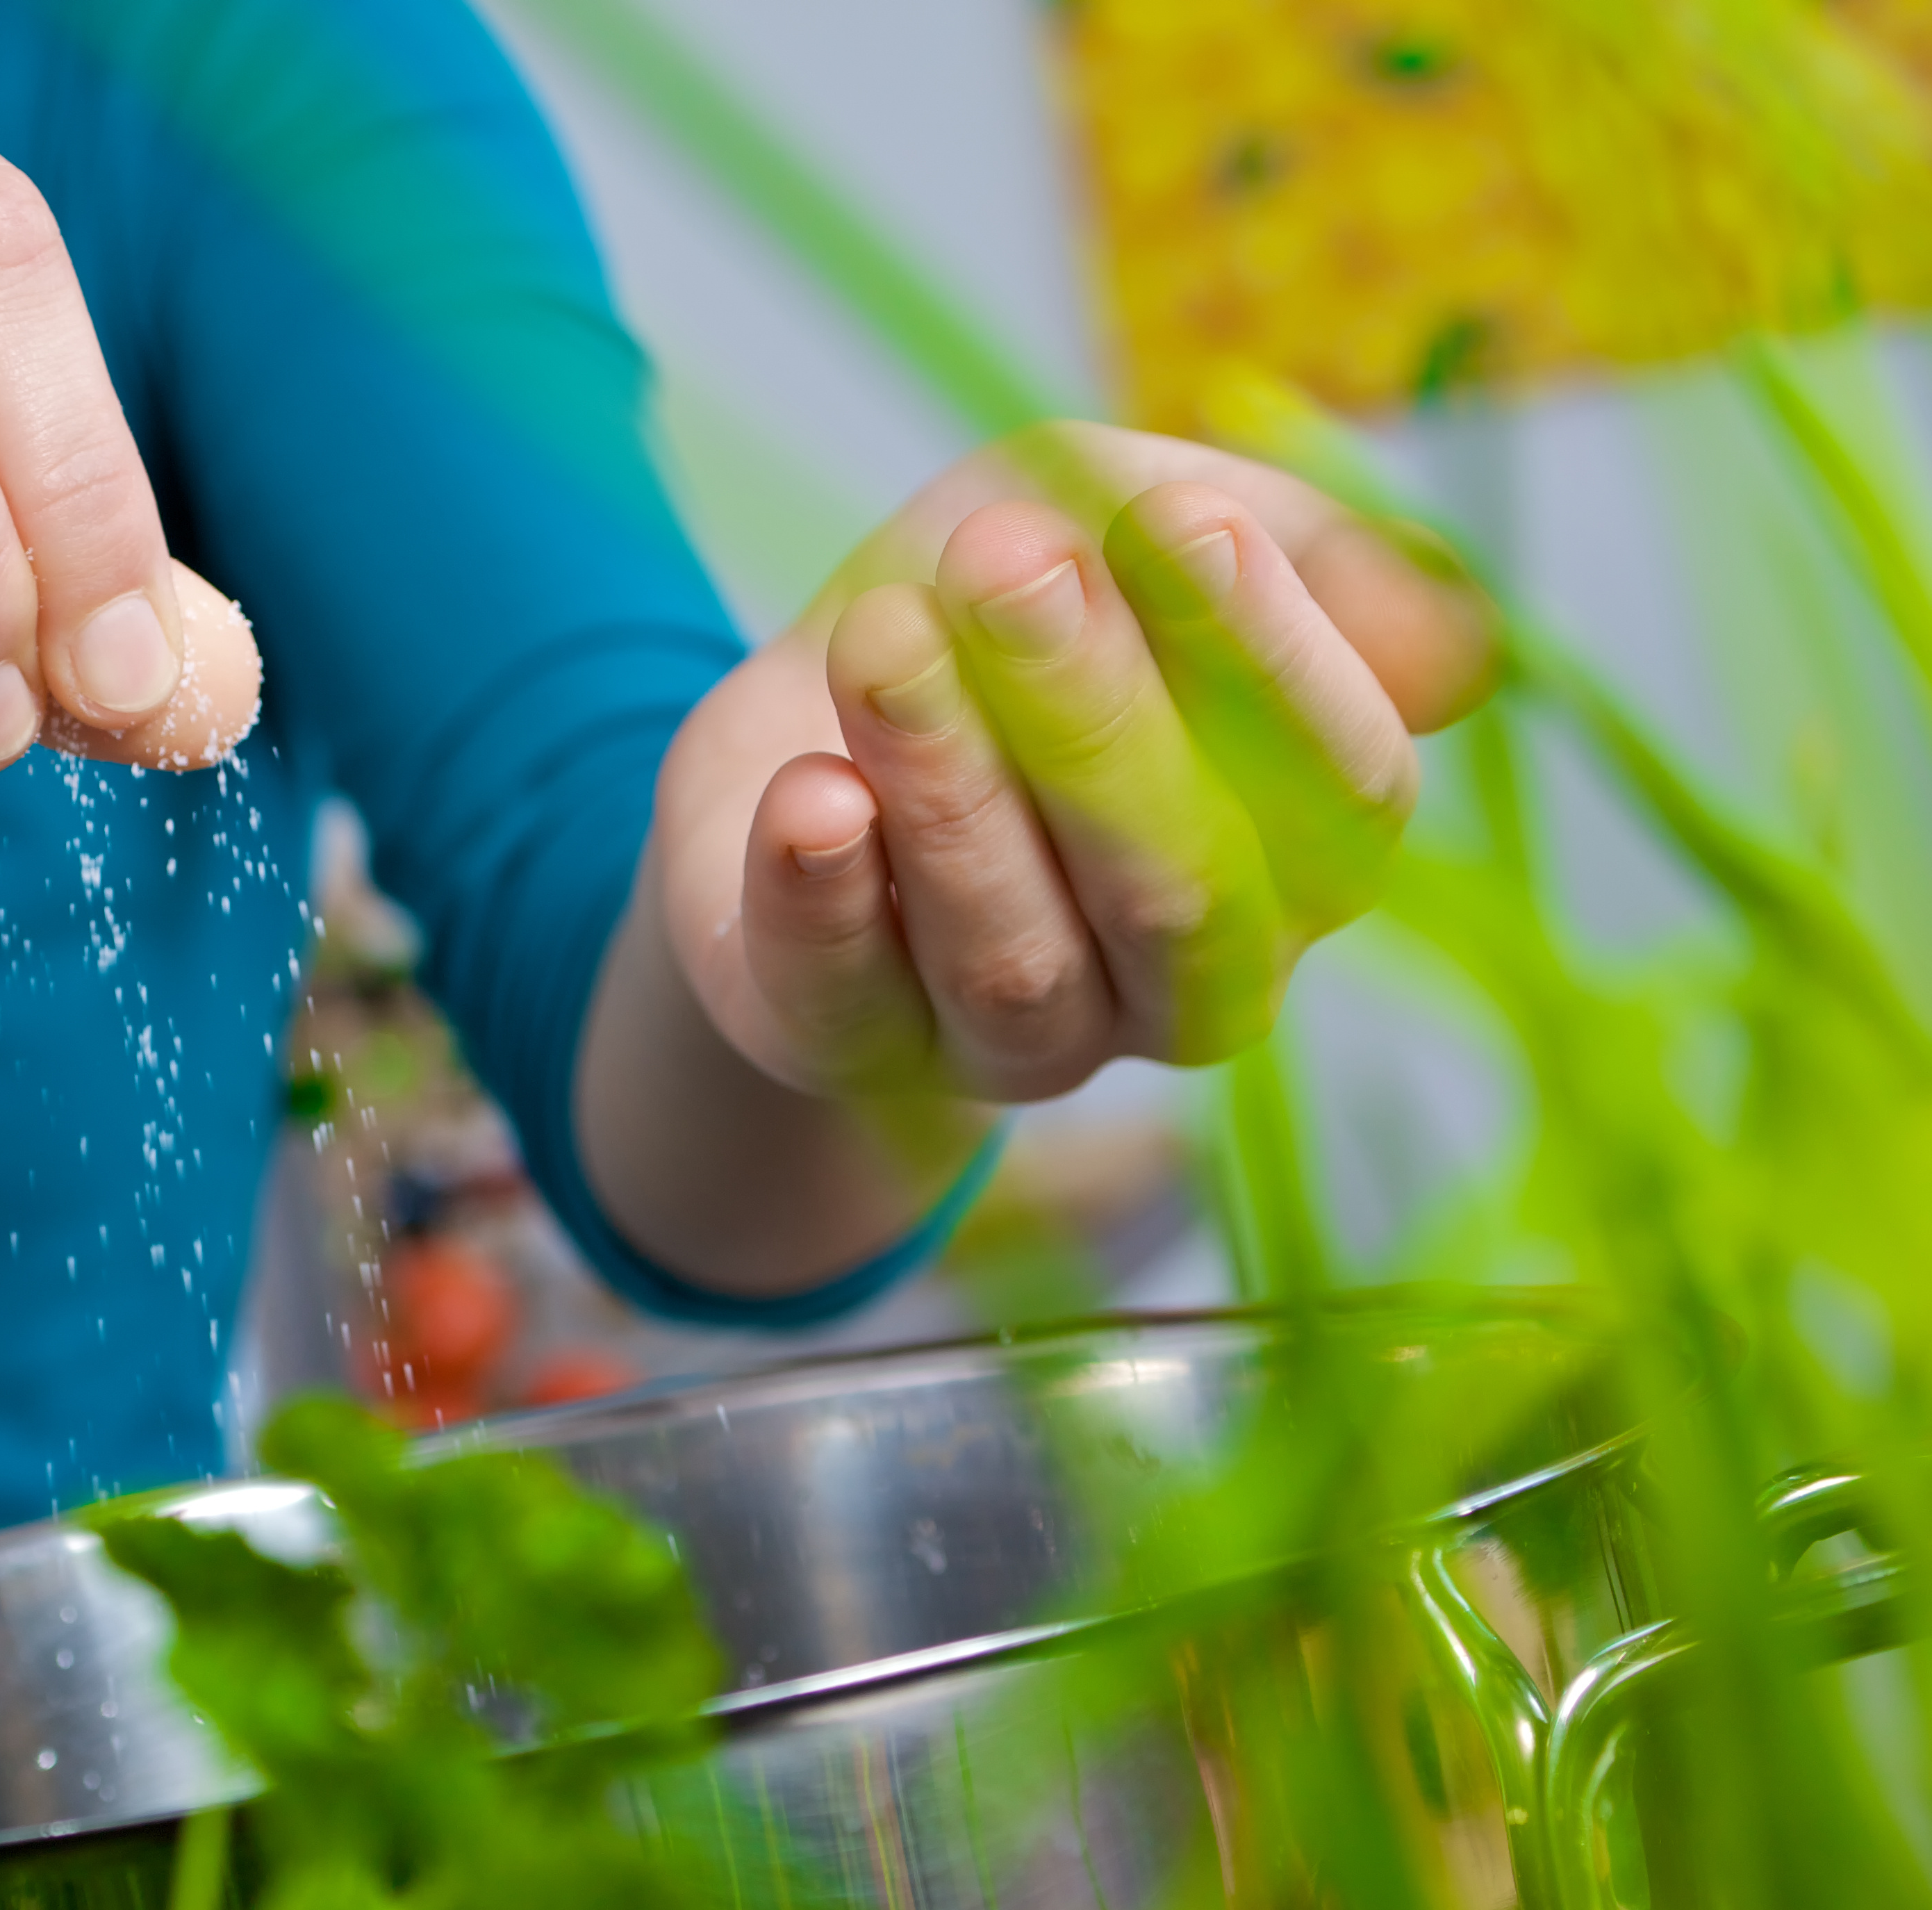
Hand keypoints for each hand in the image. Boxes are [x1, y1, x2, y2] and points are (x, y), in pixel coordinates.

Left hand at [580, 422, 1496, 1294]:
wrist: (803, 711)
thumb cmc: (1002, 608)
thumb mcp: (1130, 515)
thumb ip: (1289, 547)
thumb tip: (1452, 640)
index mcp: (1297, 855)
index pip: (1338, 792)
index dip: (1269, 659)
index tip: (1178, 519)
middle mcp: (1181, 977)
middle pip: (1181, 890)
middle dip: (1098, 719)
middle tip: (1007, 561)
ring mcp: (1018, 1038)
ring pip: (1014, 954)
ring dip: (950, 790)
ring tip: (882, 638)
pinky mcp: (851, 1047)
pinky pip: (848, 1001)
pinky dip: (825, 899)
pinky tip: (809, 797)